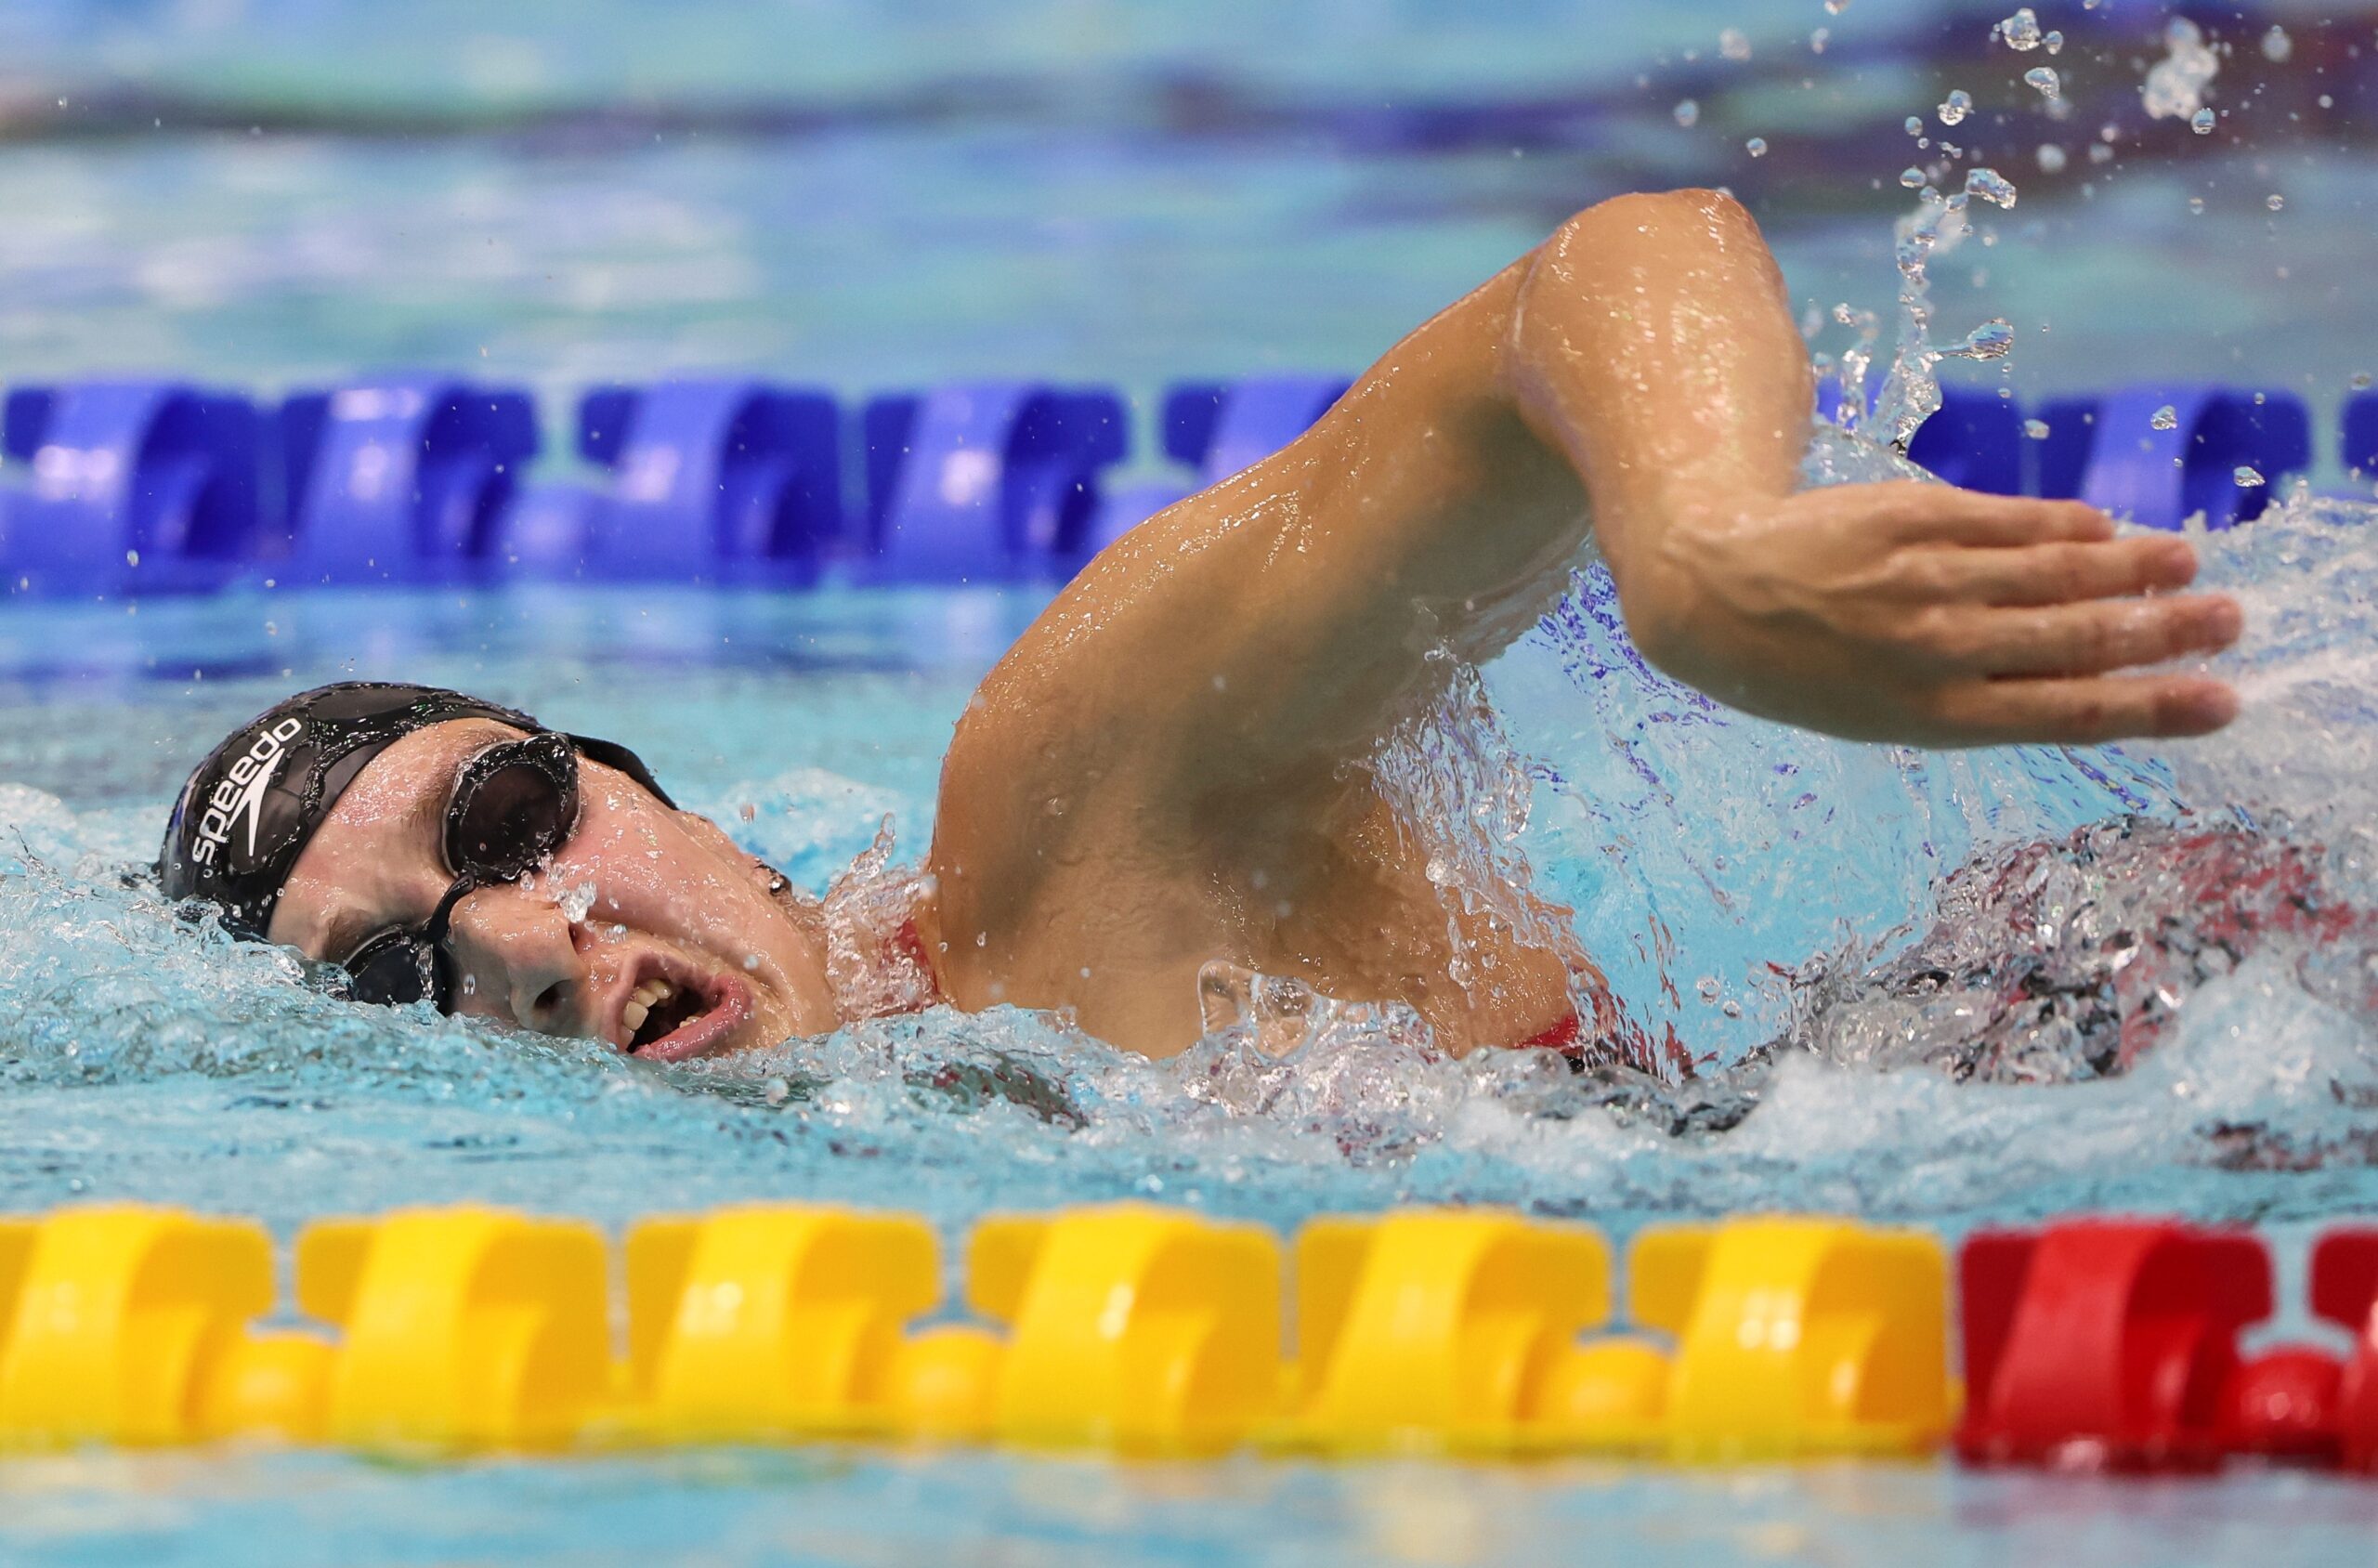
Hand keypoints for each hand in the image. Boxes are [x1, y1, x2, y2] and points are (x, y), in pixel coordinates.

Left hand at [1611, 480, 2241, 746]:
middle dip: (2167, 632)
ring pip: (2054, 574)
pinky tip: (2104, 528)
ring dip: (2134, 568)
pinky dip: (2064, 525)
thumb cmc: (1804, 669)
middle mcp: (1935, 650)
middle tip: (2230, 621)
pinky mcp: (1910, 517)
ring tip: (2189, 563)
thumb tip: (2082, 671)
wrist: (1709, 595)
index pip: (2069, 714)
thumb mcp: (1882, 712)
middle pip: (2079, 641)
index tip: (2223, 702)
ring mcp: (1924, 580)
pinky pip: (2007, 521)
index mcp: (1933, 715)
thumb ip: (1977, 695)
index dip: (2155, 708)